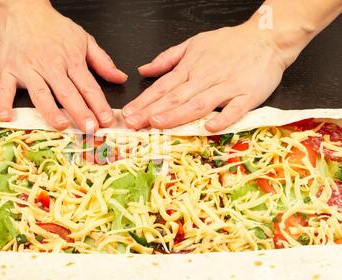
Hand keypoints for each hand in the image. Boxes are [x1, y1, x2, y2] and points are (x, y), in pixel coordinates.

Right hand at [0, 0, 126, 131]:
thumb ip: (103, 61)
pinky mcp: (8, 70)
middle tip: (89, 129)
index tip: (107, 120)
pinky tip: (6, 117)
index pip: (88, 86)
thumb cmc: (53, 27)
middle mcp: (50, 65)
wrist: (23, 9)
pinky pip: (4, 88)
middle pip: (67, 93)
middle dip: (80, 112)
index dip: (99, 105)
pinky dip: (3, 102)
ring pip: (40, 93)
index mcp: (71, 60)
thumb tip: (120, 77)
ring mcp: (28, 68)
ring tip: (60, 125)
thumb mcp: (84, 39)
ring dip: (50, 111)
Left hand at [122, 22, 286, 131]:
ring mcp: (227, 87)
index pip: (162, 87)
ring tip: (158, 124)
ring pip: (199, 103)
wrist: (267, 37)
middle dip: (151, 112)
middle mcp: (205, 77)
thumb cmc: (229, 43)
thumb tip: (143, 69)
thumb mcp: (194, 43)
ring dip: (177, 115)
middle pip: (175, 97)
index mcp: (191, 67)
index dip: (144, 101)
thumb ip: (167, 58)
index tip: (127, 114)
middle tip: (133, 124)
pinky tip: (209, 128)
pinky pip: (235, 109)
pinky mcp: (248, 95)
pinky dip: (223, 118)